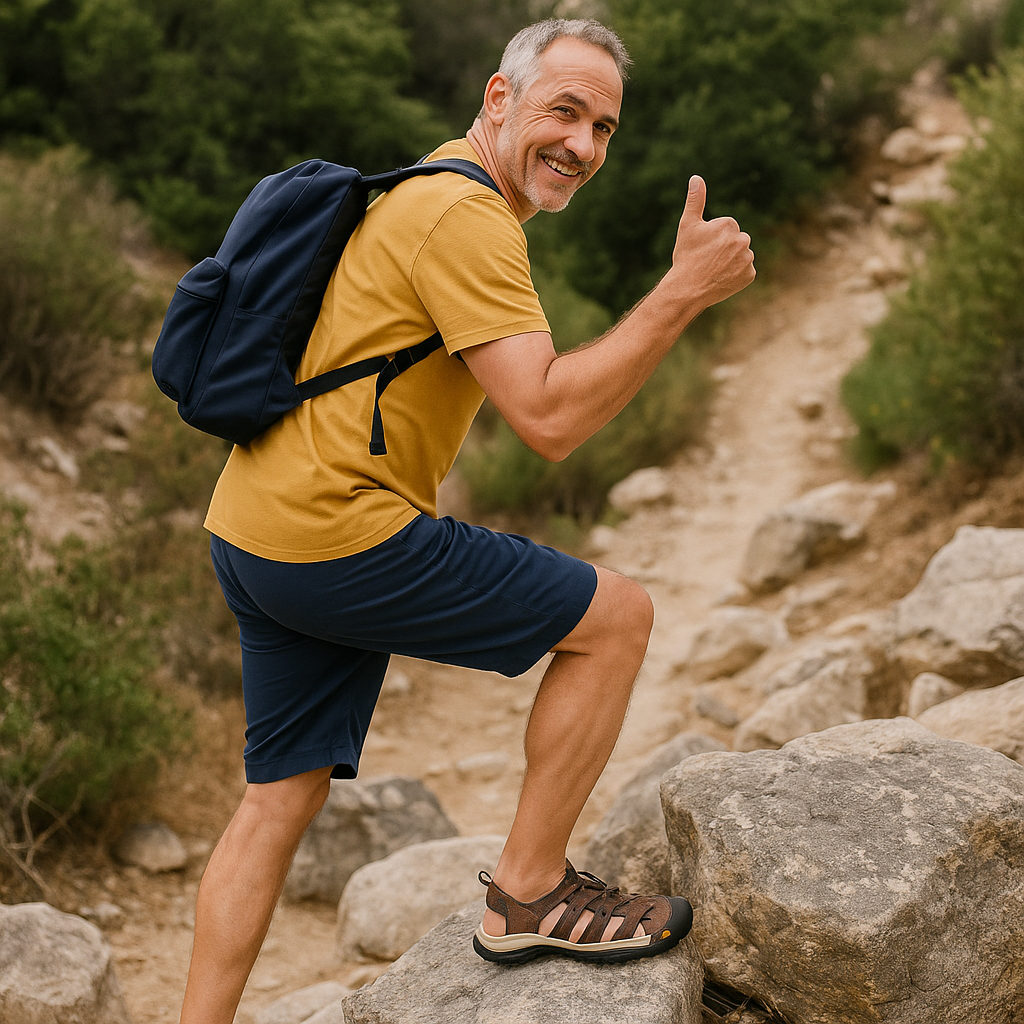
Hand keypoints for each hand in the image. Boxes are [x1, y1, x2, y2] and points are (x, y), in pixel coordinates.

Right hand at [668, 175, 755, 308]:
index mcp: (729, 224)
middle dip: (724, 248)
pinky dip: (736, 275)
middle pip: (736, 241)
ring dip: (731, 261)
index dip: (712, 238)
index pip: (726, 228)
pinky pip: (745, 271)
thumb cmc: (686, 256)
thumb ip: (695, 200)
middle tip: (707, 260)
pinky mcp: (750, 275)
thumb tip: (696, 178)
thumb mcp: (687, 226)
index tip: (702, 248)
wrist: (687, 289)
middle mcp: (742, 239)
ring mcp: (747, 259)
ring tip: (714, 270)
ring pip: (741, 255)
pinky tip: (722, 278)